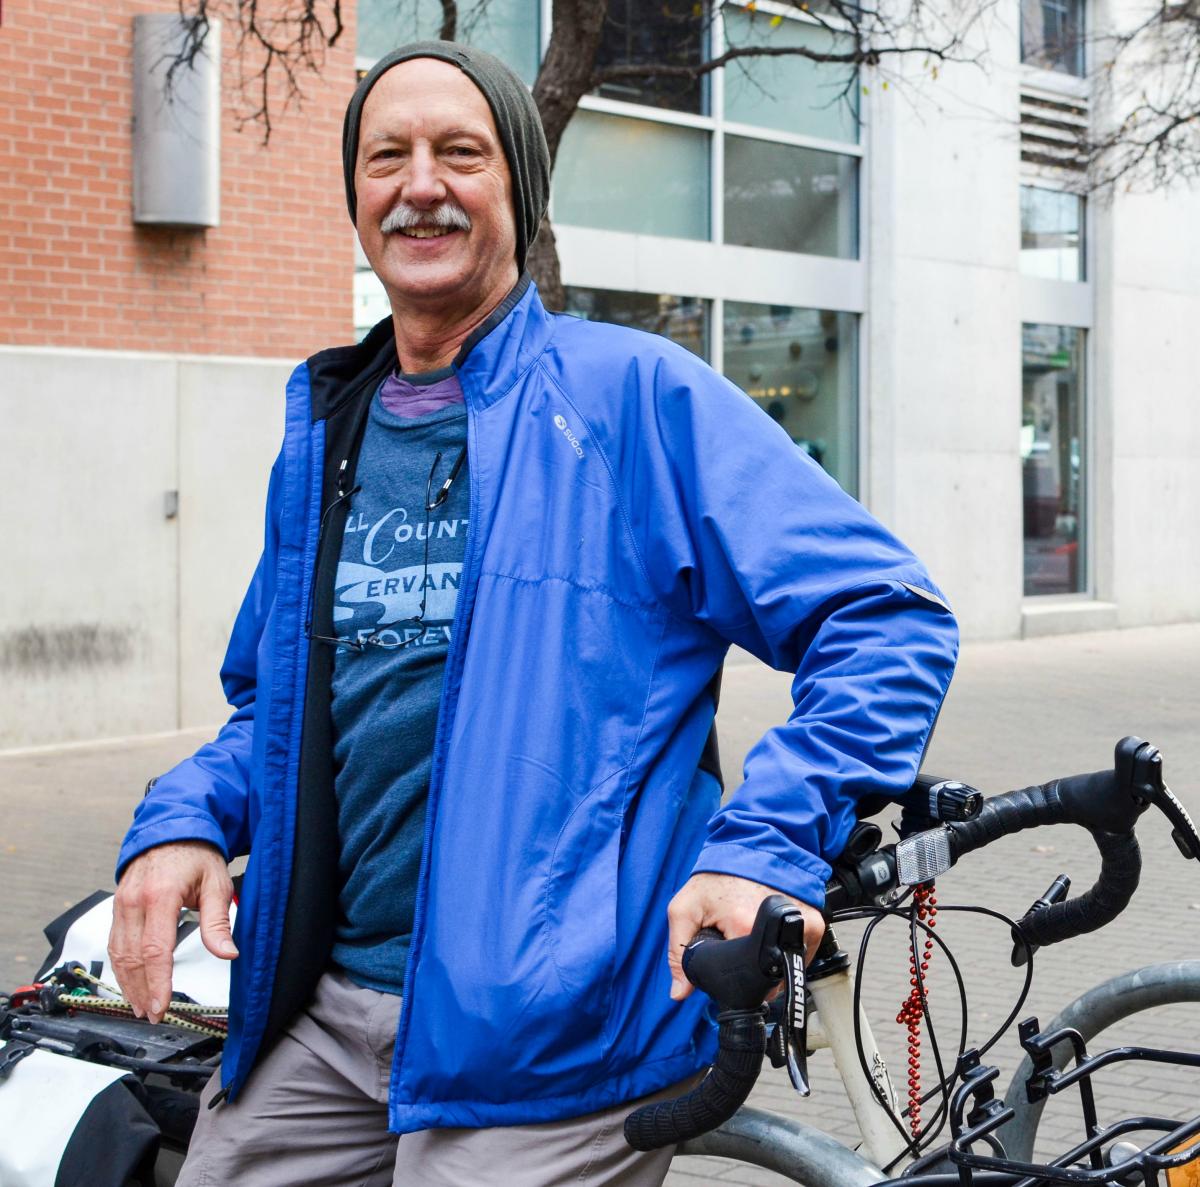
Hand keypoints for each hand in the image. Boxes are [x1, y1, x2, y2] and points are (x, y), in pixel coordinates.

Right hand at [109, 841, 236, 1022]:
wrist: (172, 827)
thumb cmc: (196, 853)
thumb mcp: (216, 883)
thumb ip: (218, 922)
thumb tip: (228, 953)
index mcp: (160, 895)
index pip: (154, 949)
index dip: (157, 982)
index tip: (160, 1006)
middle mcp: (135, 901)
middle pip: (131, 957)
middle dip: (141, 991)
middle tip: (153, 1014)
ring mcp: (122, 903)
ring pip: (118, 953)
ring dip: (128, 984)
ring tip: (141, 1006)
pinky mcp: (118, 906)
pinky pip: (115, 942)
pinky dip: (121, 967)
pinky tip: (130, 982)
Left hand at [666, 872, 825, 1001]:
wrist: (753, 845)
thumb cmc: (717, 876)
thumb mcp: (685, 908)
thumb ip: (678, 952)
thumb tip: (679, 994)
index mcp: (745, 926)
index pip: (741, 981)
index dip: (731, 980)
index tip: (725, 960)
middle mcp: (779, 928)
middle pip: (766, 980)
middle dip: (749, 970)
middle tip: (738, 940)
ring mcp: (803, 926)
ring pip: (786, 969)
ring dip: (770, 961)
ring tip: (754, 930)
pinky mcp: (817, 923)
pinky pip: (802, 954)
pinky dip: (787, 951)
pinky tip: (772, 931)